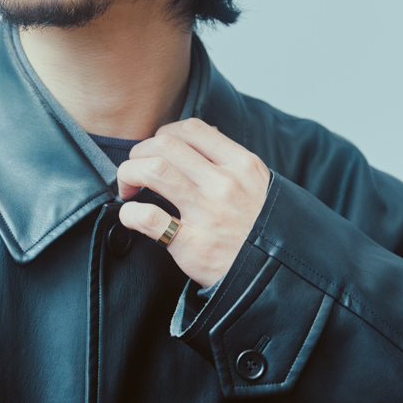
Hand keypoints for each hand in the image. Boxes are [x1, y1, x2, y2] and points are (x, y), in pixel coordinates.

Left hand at [116, 118, 270, 288]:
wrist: (275, 275)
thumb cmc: (260, 227)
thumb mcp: (258, 184)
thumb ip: (229, 159)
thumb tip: (199, 134)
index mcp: (242, 164)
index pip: (191, 128)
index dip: (164, 134)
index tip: (157, 149)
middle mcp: (224, 184)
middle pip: (166, 145)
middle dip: (140, 153)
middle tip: (136, 168)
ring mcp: (207, 213)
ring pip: (154, 170)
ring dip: (129, 174)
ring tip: (128, 187)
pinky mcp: (192, 245)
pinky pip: (148, 217)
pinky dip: (130, 213)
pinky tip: (131, 215)